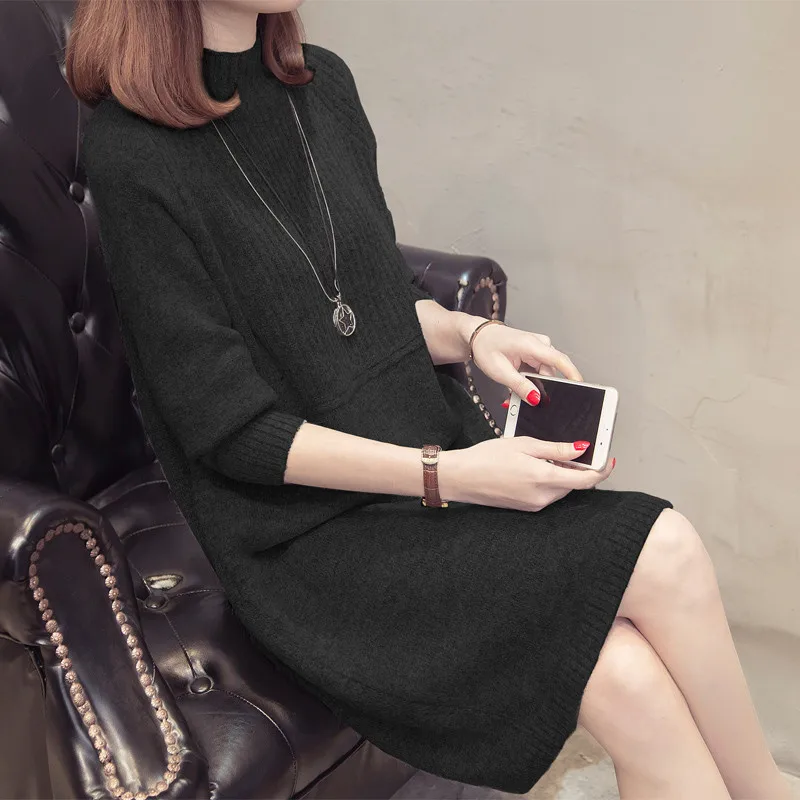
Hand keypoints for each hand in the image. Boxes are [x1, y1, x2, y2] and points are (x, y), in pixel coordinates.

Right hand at [438, 435, 615, 511]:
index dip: (602, 469)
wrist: (461, 477)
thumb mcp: (524, 445)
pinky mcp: (526, 507)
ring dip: (563, 474)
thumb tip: (581, 449)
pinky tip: (535, 466)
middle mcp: (542, 498)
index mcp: (544, 479)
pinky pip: (548, 494)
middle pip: (575, 485)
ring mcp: (534, 505)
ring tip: (546, 455)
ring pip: (561, 489)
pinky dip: (550, 480)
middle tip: (573, 448)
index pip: (587, 480)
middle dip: (579, 468)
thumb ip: (555, 449)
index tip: (609, 458)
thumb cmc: (486, 458)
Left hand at [468, 320, 580, 405]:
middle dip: (542, 386)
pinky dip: (530, 378)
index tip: (581, 386)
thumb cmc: (486, 347)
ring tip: (516, 387)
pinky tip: (519, 381)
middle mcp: (538, 344)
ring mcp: (537, 347)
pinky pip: (539, 369)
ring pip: (544, 372)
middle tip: (528, 397)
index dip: (572, 374)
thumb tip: (536, 398)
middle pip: (551, 371)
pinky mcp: (534, 352)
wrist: (478, 335)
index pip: (559, 360)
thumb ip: (520, 386)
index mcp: (531, 345)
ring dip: (534, 383)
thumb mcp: (500, 371)